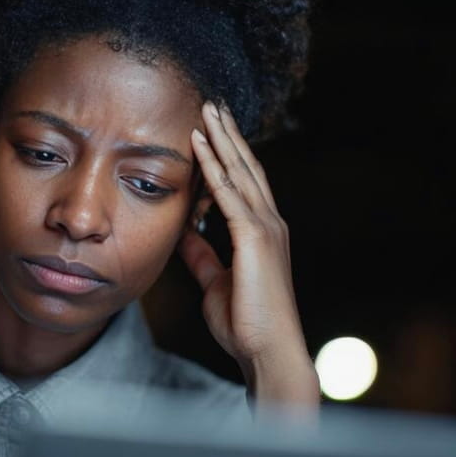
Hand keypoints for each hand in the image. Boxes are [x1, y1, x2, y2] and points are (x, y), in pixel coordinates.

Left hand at [180, 101, 318, 405]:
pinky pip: (230, 193)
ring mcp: (266, 228)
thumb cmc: (245, 324)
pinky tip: (201, 143)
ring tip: (207, 109)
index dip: (229, 155)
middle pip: (247, 168)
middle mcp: (270, 223)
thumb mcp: (215, 283)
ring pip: (241, 172)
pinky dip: (214, 165)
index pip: (244, 184)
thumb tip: (186, 232)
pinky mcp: (255, 239)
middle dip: (229, 135)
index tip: (212, 131)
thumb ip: (203, 256)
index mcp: (262, 233)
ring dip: (222, 138)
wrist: (267, 352)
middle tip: (213, 104)